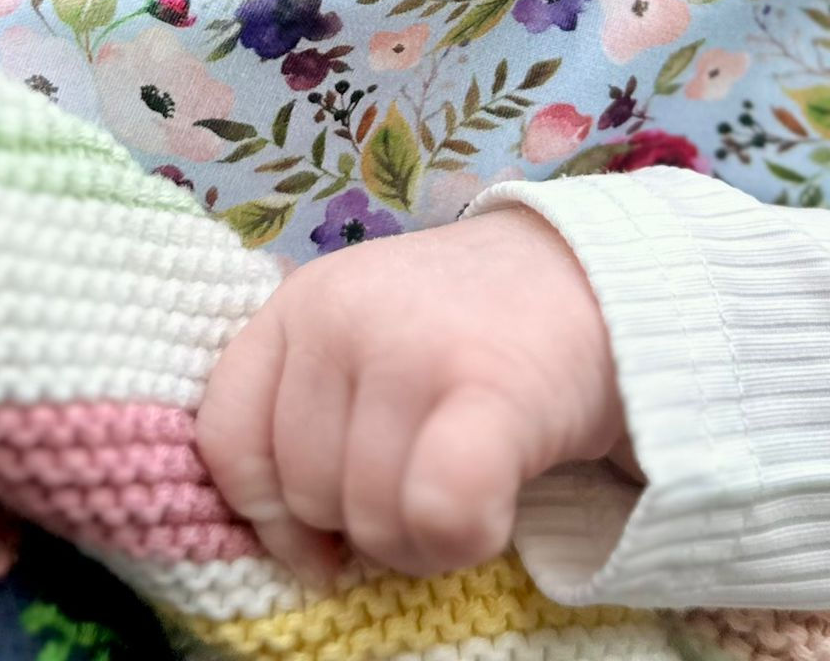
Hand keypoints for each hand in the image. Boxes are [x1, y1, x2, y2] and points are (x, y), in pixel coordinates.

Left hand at [195, 205, 624, 585]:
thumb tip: (294, 550)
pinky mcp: (489, 388)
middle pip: (305, 496)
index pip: (228, 441)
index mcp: (300, 302)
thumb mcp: (362, 338)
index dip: (269, 513)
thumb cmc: (470, 329)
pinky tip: (493, 508)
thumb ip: (306, 411)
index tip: (322, 530)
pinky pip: (439, 514)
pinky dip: (462, 539)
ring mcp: (412, 346)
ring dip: (423, 539)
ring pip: (372, 521)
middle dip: (365, 521)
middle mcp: (342, 314)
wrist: (601, 277)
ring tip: (467, 482)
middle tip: (426, 478)